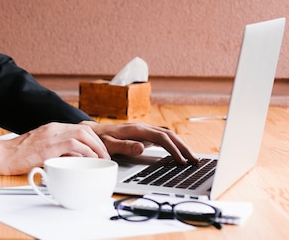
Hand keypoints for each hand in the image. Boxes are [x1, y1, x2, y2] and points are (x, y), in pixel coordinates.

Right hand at [0, 122, 110, 174]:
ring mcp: (51, 135)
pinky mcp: (49, 145)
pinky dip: (86, 151)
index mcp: (52, 128)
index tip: (99, 150)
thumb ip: (57, 150)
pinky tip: (90, 159)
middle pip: (84, 129)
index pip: (79, 128)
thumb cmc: (18, 156)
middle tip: (104, 156)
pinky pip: (74, 144)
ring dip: (96, 146)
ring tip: (101, 158)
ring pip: (82, 133)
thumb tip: (73, 158)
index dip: (93, 139)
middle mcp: (53, 128)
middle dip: (98, 142)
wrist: (2, 155)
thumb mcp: (41, 149)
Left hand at [79, 120, 198, 163]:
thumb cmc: (100, 140)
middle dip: (183, 146)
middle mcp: (142, 128)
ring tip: (191, 158)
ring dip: (180, 145)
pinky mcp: (143, 134)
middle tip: (195, 160)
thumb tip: (142, 148)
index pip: (161, 137)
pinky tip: (178, 153)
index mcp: (136, 129)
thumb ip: (125, 146)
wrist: (93, 132)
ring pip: (167, 135)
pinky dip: (173, 144)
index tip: (181, 160)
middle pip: (168, 134)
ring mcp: (143, 130)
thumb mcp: (109, 144)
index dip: (173, 149)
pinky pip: (162, 137)